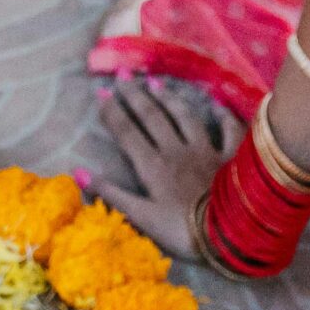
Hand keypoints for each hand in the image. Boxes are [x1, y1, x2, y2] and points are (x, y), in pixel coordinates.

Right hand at [93, 82, 239, 259]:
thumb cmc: (181, 231)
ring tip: (157, 83)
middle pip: (153, 117)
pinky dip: (223, 116)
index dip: (113, 112)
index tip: (102, 92)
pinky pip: (228, 130)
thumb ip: (112, 194)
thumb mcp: (142, 218)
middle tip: (124, 75)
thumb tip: (78, 172)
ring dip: (170, 99)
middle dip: (136, 96)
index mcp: (152, 166)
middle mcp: (176, 150)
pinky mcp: (231, 157)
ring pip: (185, 116)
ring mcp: (205, 150)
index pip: (128, 133)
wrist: (228, 233)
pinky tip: (218, 105)